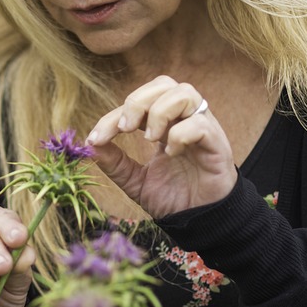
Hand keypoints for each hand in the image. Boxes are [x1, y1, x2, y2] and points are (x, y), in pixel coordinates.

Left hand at [86, 75, 237, 217]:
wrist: (199, 222)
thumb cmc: (174, 198)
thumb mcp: (135, 181)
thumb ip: (115, 163)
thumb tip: (89, 146)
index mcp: (165, 124)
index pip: (138, 102)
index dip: (112, 116)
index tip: (95, 139)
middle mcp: (184, 120)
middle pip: (163, 84)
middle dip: (137, 101)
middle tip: (125, 129)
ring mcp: (203, 128)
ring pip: (185, 93)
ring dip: (160, 112)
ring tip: (150, 139)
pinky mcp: (217, 145)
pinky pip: (201, 124)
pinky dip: (180, 135)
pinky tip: (172, 154)